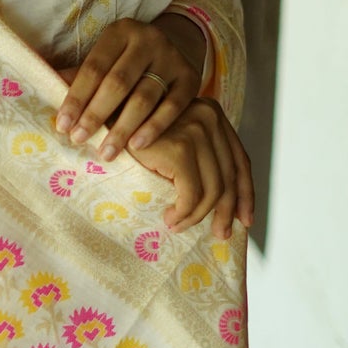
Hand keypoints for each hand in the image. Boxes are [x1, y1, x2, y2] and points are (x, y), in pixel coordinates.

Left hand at [54, 15, 206, 161]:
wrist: (174, 48)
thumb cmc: (127, 60)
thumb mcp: (105, 59)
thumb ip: (81, 77)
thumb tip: (44, 92)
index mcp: (120, 32)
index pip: (93, 67)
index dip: (76, 98)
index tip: (63, 125)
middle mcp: (148, 39)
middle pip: (118, 82)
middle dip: (96, 114)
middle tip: (80, 140)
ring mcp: (172, 58)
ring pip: (144, 97)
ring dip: (123, 128)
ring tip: (106, 152)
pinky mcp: (191, 78)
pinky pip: (172, 107)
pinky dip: (154, 128)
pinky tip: (137, 146)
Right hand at [131, 97, 254, 236]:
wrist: (101, 119)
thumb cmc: (134, 132)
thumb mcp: (175, 138)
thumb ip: (200, 155)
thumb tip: (227, 200)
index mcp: (213, 114)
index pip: (239, 160)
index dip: (246, 193)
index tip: (245, 219)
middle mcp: (210, 118)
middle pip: (229, 177)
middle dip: (226, 211)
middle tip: (220, 234)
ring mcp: (196, 131)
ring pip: (212, 190)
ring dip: (196, 215)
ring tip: (179, 225)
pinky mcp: (180, 148)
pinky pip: (192, 194)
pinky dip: (184, 213)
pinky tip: (170, 219)